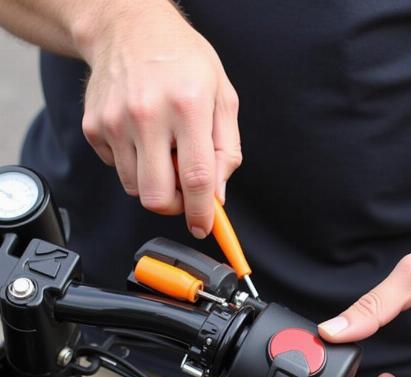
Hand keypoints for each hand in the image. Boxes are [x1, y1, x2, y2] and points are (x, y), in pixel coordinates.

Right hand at [80, 1, 240, 236]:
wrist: (128, 26)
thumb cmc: (182, 60)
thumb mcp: (223, 97)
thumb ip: (227, 150)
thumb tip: (218, 194)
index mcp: (187, 106)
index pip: (196, 179)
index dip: (202, 212)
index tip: (204, 226)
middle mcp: (147, 115)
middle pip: (157, 196)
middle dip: (175, 206)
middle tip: (184, 191)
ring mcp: (115, 121)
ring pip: (135, 188)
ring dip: (154, 183)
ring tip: (164, 152)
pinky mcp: (93, 126)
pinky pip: (116, 169)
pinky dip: (133, 165)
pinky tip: (142, 138)